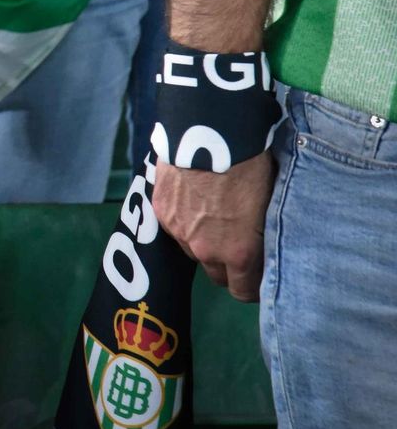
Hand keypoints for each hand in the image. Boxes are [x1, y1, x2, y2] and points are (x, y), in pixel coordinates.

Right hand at [152, 152, 275, 300]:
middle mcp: (205, 250)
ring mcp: (178, 231)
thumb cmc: (253, 169)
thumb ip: (262, 237)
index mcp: (239, 253)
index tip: (256, 275)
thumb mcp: (269, 207)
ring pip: (193, 251)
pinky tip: (193, 199)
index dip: (252, 287)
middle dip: (228, 266)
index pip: (243, 292)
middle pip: (216, 276)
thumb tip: (264, 248)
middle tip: (237, 243)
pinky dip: (185, 221)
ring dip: (204, 243)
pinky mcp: (160, 211)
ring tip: (213, 217)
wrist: (209, 136)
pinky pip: (175, 228)